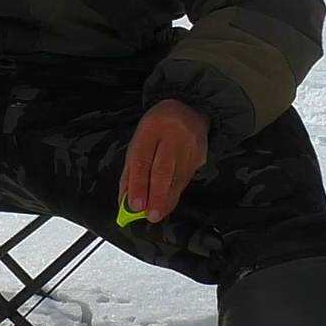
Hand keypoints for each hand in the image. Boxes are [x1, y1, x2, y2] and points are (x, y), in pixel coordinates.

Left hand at [118, 99, 209, 223]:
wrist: (188, 110)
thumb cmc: (156, 130)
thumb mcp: (138, 142)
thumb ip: (130, 172)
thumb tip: (125, 201)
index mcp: (150, 128)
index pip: (142, 160)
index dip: (138, 184)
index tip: (135, 206)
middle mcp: (172, 134)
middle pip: (163, 169)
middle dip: (156, 195)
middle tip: (151, 215)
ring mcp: (189, 144)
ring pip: (178, 177)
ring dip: (167, 199)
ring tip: (158, 214)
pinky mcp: (201, 154)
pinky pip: (187, 177)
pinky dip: (176, 193)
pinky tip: (169, 203)